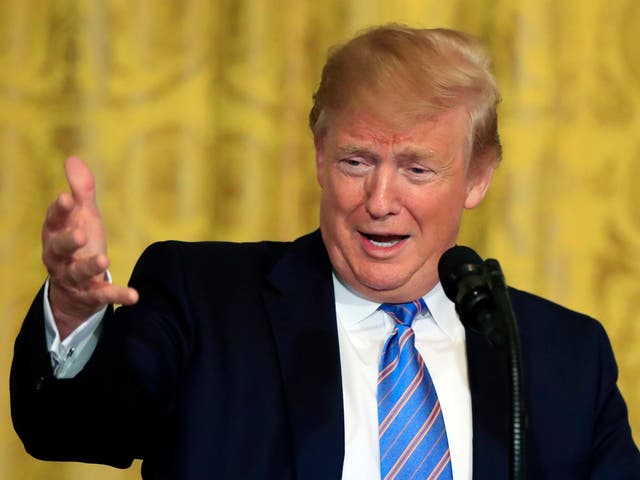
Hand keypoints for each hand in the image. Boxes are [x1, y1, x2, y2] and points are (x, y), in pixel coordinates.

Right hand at [42, 157, 137, 339]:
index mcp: (56, 233)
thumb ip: (80, 192)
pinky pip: (103, 296)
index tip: (66, 197)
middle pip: (58, 248)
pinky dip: (118, 296)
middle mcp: (60, 257)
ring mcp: (74, 277)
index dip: (59, 210)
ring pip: (78, 273)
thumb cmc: (78, 242)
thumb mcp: (82, 217)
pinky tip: (134, 296)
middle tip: (80, 234)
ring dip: (90, 267)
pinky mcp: (91, 295)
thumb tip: (73, 159)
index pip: (54, 220)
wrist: (73, 288)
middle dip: (68, 241)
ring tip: (105, 261)